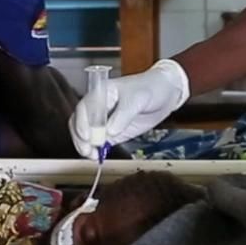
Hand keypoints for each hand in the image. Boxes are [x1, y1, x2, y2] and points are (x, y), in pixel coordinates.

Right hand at [69, 59, 191, 158]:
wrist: (166, 94)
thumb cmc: (151, 88)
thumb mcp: (139, 98)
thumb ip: (123, 114)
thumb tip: (109, 131)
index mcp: (101, 93)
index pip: (85, 108)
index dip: (82, 122)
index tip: (87, 136)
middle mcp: (99, 107)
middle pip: (80, 122)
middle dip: (81, 138)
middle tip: (88, 150)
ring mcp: (104, 121)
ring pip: (85, 134)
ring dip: (85, 146)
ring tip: (93, 155)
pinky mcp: (112, 133)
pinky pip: (99, 142)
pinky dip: (96, 150)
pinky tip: (98, 156)